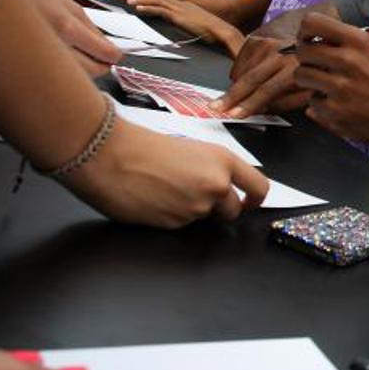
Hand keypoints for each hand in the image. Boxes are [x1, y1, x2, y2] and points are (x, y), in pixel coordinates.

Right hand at [23, 0, 121, 75]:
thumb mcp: (66, 4)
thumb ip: (90, 27)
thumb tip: (108, 47)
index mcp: (66, 26)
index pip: (105, 53)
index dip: (113, 56)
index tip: (114, 55)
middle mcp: (54, 44)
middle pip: (92, 71)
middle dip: (101, 67)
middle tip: (102, 61)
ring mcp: (39, 57)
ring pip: (73, 78)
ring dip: (82, 72)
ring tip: (80, 60)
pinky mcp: (27, 67)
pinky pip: (53, 77)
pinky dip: (62, 74)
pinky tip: (61, 64)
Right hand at [61, 117, 268, 227]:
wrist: (109, 155)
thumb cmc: (142, 145)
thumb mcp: (190, 149)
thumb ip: (212, 169)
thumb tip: (222, 185)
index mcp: (223, 161)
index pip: (259, 187)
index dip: (256, 199)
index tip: (250, 202)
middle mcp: (216, 186)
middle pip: (233, 211)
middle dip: (220, 209)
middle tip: (196, 196)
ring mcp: (196, 208)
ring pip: (204, 218)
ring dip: (191, 210)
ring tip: (165, 190)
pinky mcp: (175, 224)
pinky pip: (181, 225)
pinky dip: (171, 216)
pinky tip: (153, 199)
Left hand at [128, 0, 241, 53]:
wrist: (221, 32)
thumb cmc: (214, 33)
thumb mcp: (199, 26)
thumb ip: (189, 25)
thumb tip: (185, 29)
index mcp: (186, 6)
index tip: (142, 0)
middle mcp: (182, 4)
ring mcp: (180, 9)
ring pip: (156, 0)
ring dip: (141, 0)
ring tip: (130, 2)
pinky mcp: (178, 16)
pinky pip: (159, 9)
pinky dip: (147, 8)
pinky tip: (139, 9)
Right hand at [212, 34, 306, 116]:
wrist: (315, 28)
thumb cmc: (314, 61)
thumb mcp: (312, 86)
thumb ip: (290, 101)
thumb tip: (265, 110)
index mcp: (295, 67)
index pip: (268, 90)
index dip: (250, 104)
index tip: (236, 114)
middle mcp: (280, 52)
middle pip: (250, 79)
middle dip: (232, 96)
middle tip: (217, 108)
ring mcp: (267, 42)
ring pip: (243, 71)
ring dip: (236, 87)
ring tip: (231, 99)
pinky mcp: (257, 36)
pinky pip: (240, 60)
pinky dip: (240, 73)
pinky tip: (245, 80)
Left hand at [292, 13, 368, 150]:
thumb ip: (348, 44)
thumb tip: (315, 40)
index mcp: (360, 41)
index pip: (313, 22)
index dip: (304, 31)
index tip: (308, 40)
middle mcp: (348, 61)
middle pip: (303, 50)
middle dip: (306, 58)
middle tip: (316, 65)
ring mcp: (340, 88)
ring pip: (301, 76)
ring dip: (310, 80)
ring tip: (325, 85)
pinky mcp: (335, 112)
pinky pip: (311, 102)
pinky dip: (320, 103)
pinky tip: (337, 104)